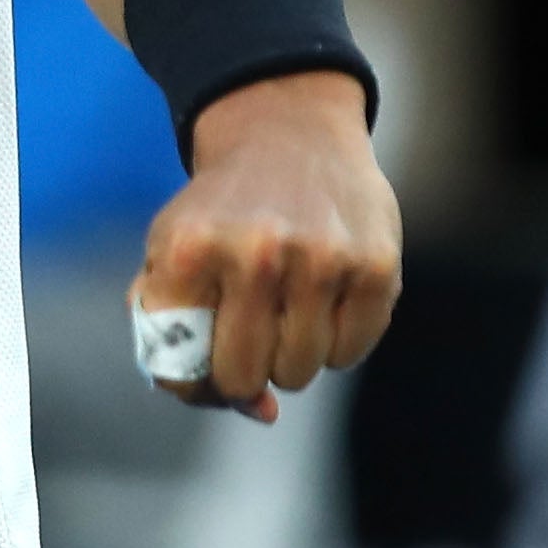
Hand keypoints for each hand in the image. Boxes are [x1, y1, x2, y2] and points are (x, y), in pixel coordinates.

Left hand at [134, 68, 402, 421]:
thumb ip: (185, 342)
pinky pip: (351, 354)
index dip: (193, 380)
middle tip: (248, 333)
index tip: (207, 361)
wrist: (287, 135)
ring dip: (289, 355)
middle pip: (241, 377)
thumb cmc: (220, 214)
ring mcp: (320, 260)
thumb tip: (261, 412)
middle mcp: (255, 253)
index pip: (180, 368)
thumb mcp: (171, 255)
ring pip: (298, 373)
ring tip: (286, 305)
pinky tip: (325, 297)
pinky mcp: (375, 267)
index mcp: (189, 250)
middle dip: (241, 370)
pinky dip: (336, 342)